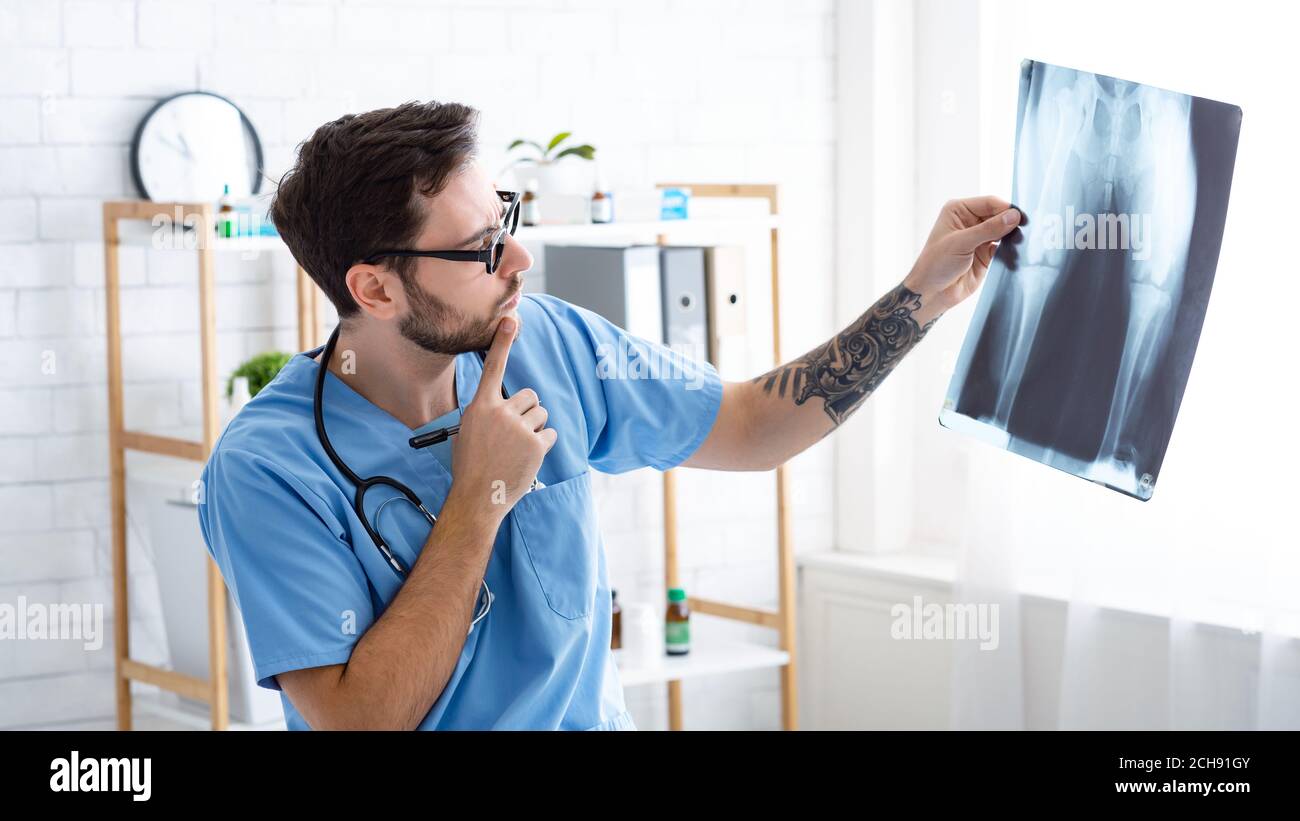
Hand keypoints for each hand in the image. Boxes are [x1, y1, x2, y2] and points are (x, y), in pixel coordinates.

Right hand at [447, 317, 556, 522]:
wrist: (478, 497)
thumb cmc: (471, 465)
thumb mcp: (470, 431)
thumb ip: (487, 412)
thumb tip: (506, 404)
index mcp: (480, 407)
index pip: (493, 368)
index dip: (502, 342)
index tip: (511, 319)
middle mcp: (501, 413)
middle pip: (530, 396)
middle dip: (528, 411)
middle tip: (513, 433)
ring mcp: (519, 428)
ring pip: (541, 414)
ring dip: (534, 428)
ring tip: (517, 448)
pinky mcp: (536, 444)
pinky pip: (549, 434)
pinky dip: (542, 445)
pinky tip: (527, 458)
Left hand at [902, 196, 1021, 319]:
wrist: (932, 293)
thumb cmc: (936, 264)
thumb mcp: (961, 242)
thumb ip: (988, 229)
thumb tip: (1014, 216)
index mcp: (959, 210)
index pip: (989, 202)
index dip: (1005, 208)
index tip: (1020, 216)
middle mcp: (970, 221)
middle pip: (999, 215)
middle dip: (1011, 222)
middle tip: (1026, 229)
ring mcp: (979, 237)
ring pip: (1003, 231)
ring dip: (1012, 236)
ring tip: (1022, 241)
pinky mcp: (986, 254)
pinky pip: (1004, 247)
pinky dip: (1011, 249)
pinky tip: (1017, 253)